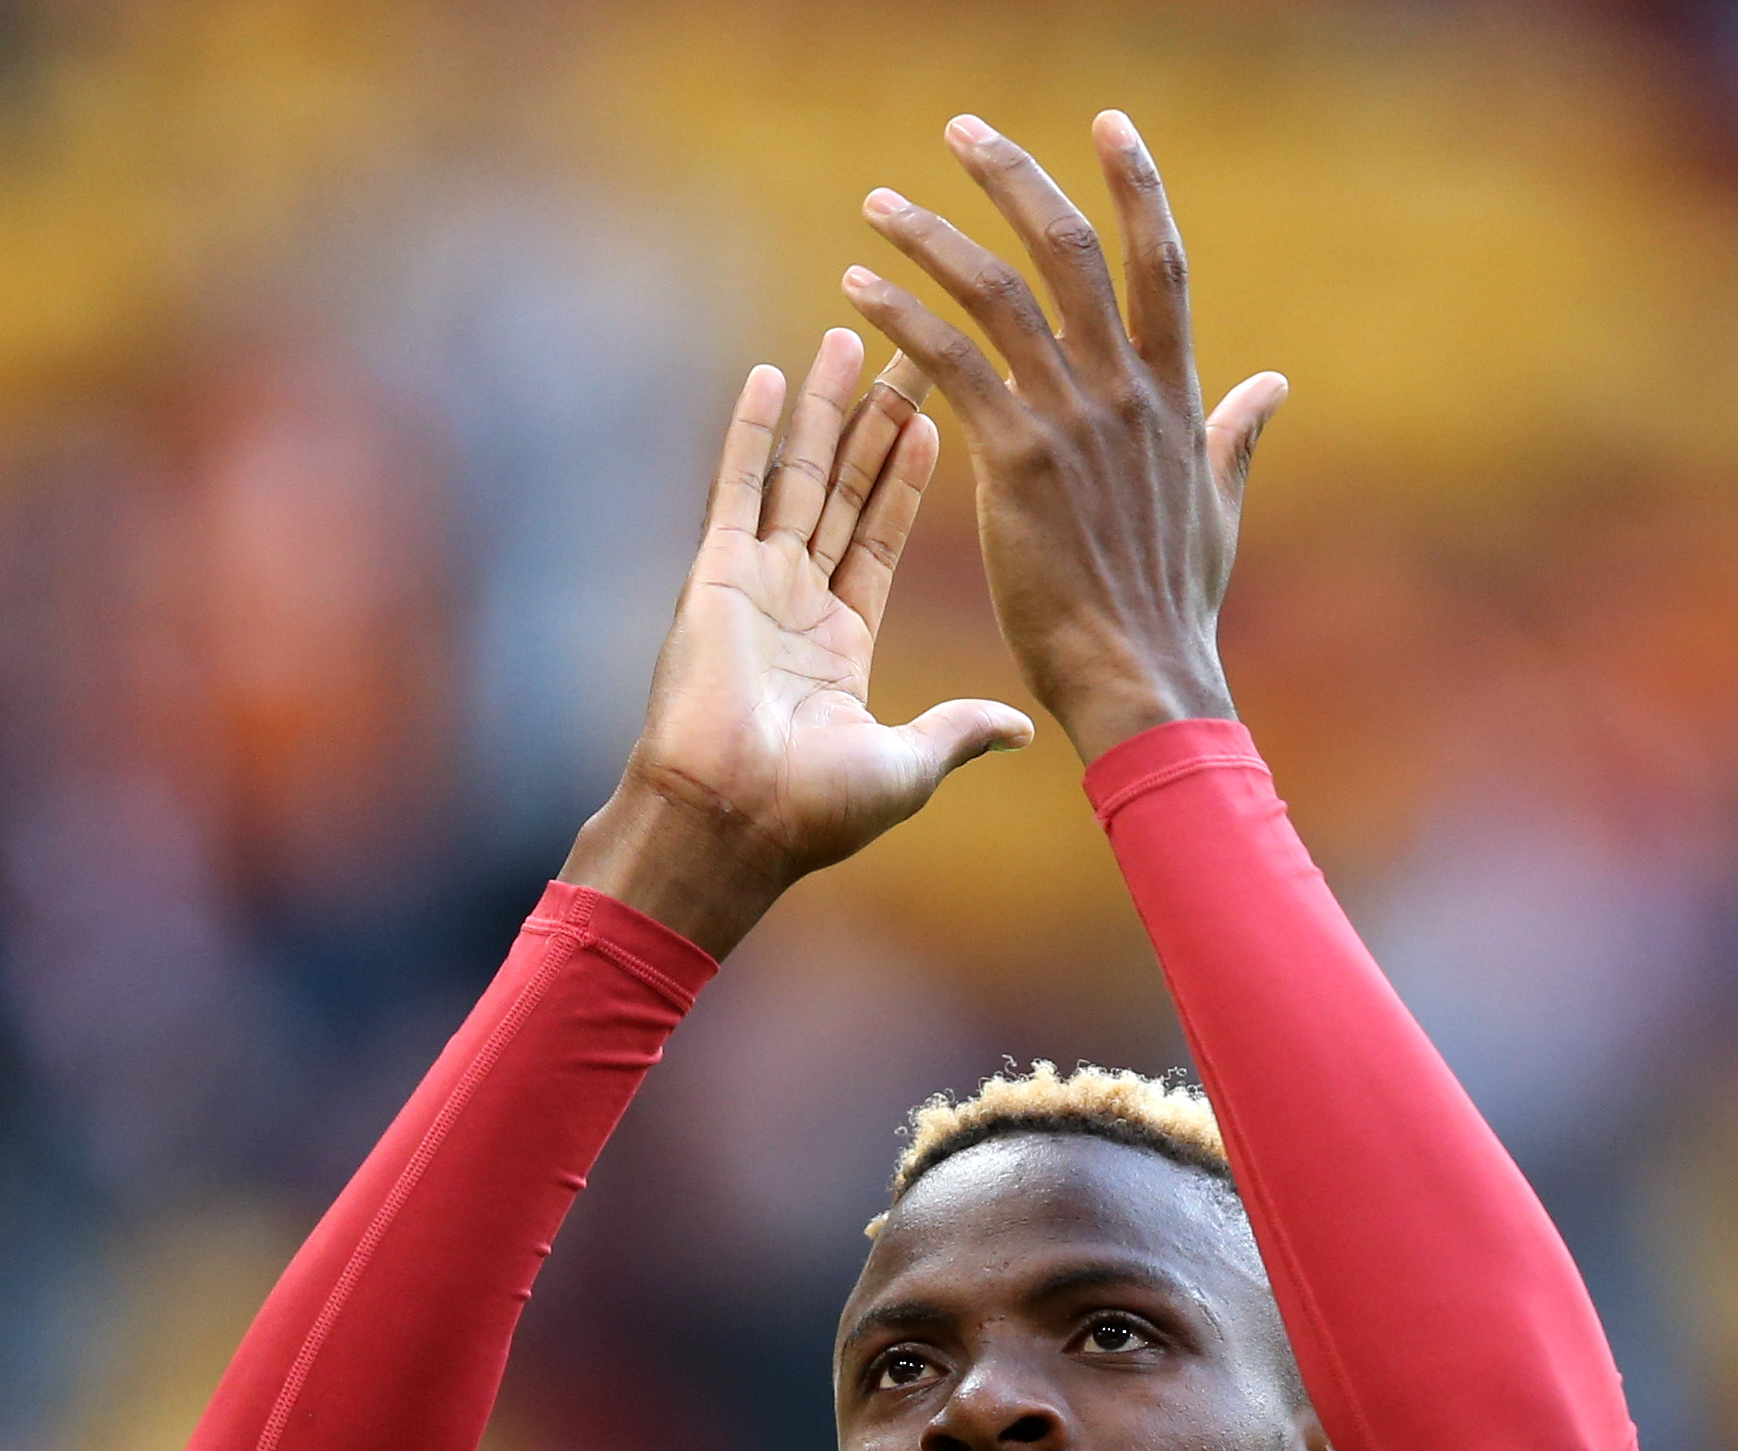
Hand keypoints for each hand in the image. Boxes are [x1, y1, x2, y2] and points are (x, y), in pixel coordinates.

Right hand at [566, 329, 1033, 958]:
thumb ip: (958, 731)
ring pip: (798, 474)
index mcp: (839, 644)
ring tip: (849, 339)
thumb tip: (1020, 727)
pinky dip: (751, 429)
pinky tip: (770, 374)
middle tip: (907, 351)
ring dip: (825, 408)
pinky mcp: (717, 575)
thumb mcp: (907, 765)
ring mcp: (754, 584)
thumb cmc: (813, 812)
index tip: (938, 418)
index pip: (880, 537)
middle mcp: (796, 603)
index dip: (907, 479)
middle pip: (843, 489)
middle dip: (876, 421)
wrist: (733, 825)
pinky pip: (738, 487)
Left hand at [843, 110, 1285, 760]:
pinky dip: (900, 318)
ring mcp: (1071, 420)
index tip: (1110, 124)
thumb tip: (1272, 385)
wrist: (1141, 676)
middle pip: (1070, 248)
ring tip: (879, 204)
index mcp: (1175, 395)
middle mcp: (1125, 391)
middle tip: (961, 131)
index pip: (1160, 262)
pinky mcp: (1015, 460)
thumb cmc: (1172, 605)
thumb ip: (1235, 435)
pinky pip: (950, 363)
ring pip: (997, 292)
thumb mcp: (1218, 507)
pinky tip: (857, 289)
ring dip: (931, 236)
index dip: (1137, 186)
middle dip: (1012, 176)